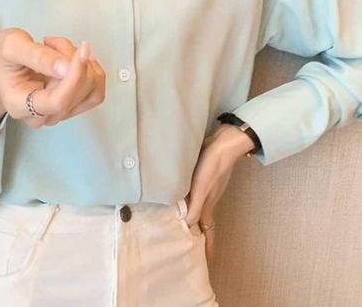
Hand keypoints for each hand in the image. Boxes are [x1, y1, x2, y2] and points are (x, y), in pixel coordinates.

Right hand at [0, 28, 105, 128]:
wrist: (6, 63)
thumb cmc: (5, 56)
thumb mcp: (13, 46)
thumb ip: (38, 56)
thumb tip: (67, 68)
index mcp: (19, 105)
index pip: (57, 102)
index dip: (75, 77)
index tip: (81, 51)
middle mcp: (40, 116)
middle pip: (76, 94)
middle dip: (73, 60)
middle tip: (52, 41)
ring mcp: (59, 113)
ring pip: (90, 91)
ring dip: (82, 62)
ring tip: (58, 47)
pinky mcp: (74, 105)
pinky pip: (96, 90)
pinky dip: (90, 68)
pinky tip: (73, 57)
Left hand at [184, 123, 253, 261]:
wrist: (223, 143)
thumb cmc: (212, 166)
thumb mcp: (202, 188)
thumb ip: (195, 206)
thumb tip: (188, 226)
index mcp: (208, 204)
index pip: (207, 231)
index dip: (207, 246)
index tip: (205, 261)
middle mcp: (208, 198)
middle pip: (204, 222)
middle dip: (199, 235)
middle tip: (190, 245)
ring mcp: (207, 187)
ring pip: (199, 208)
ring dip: (193, 218)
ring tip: (182, 224)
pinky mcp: (203, 176)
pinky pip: (195, 195)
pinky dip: (189, 201)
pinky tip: (181, 197)